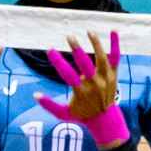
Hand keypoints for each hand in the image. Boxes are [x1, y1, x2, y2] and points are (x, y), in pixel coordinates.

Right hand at [33, 31, 128, 149]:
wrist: (105, 120)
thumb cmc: (81, 115)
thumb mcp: (63, 114)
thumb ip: (49, 105)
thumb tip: (34, 95)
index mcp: (81, 92)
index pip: (68, 75)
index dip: (58, 62)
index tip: (50, 50)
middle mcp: (95, 84)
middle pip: (86, 64)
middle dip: (77, 49)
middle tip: (69, 36)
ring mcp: (106, 79)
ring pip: (102, 58)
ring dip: (96, 43)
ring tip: (89, 30)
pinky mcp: (114, 75)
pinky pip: (116, 57)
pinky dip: (115, 44)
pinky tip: (114, 30)